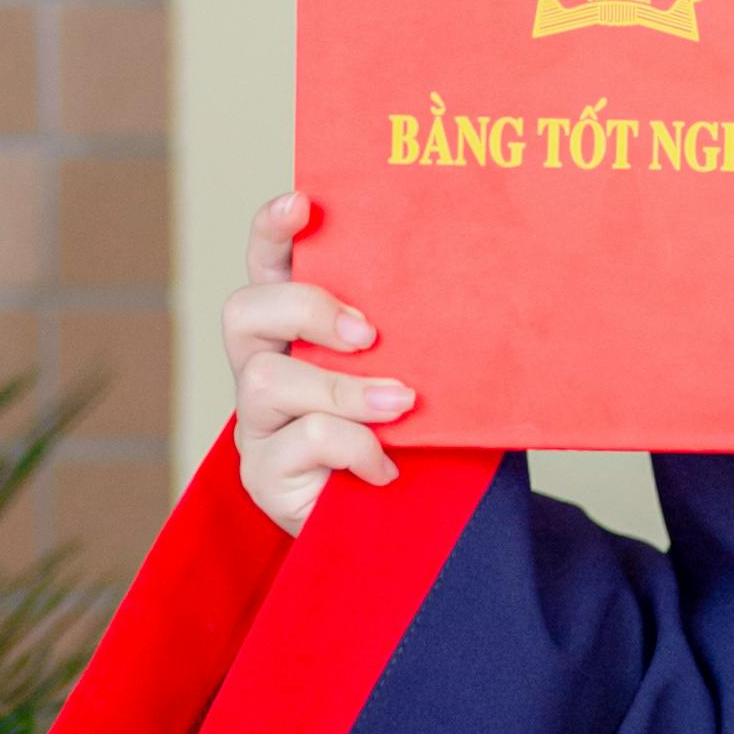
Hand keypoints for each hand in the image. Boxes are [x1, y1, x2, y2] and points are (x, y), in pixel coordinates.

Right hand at [223, 192, 413, 534]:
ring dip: (342, 389)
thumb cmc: (421, 441)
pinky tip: (387, 467)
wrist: (411, 529)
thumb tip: (490, 282)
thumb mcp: (426, 376)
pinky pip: (300, 441)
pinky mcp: (265, 475)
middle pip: (243, 313)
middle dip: (303, 310)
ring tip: (399, 405)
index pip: (270, 266)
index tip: (302, 203)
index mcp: (299, 332)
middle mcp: (264, 370)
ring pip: (266, 380)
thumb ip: (425, 337)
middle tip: (367, 332)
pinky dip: (355, 448)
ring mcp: (258, 425)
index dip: (272, 231)